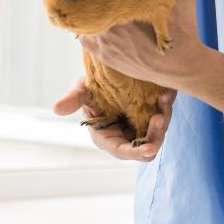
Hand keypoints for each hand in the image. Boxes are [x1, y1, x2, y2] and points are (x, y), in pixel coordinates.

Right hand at [52, 75, 176, 160]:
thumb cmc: (92, 85)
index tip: (150, 148)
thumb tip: (56, 108)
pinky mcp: (154, 113)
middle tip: (160, 116)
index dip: (137, 152)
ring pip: (160, 131)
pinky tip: (167, 93)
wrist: (111, 71)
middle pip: (148, 146)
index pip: (124, 152)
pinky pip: (165, 114)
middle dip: (156, 134)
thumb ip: (73, 99)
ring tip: (165, 99)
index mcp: (108, 137)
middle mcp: (127, 136)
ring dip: (164, 117)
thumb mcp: (82, 89)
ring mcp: (142, 126)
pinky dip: (167, 105)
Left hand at [77, 0, 206, 90]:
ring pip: (81, 24)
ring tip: (80, 2)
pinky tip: (86, 22)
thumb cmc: (184, 28)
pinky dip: (83, 30)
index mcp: (125, 8)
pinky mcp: (106, 58)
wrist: (183, 65)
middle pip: (85, 7)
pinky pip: (84, 40)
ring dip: (82, 14)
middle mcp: (111, 28)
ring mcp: (106, 45)